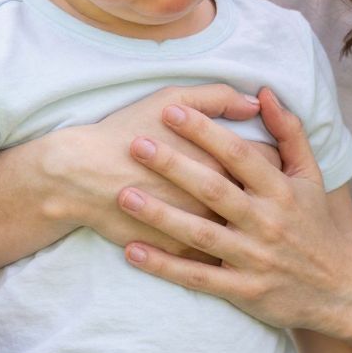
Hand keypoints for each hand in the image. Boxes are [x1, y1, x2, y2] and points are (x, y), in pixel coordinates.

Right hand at [51, 84, 278, 261]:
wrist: (81, 177)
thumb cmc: (127, 131)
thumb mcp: (171, 98)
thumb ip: (218, 97)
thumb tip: (253, 105)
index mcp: (223, 159)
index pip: (270, 158)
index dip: (270, 155)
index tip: (262, 155)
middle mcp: (220, 199)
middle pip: (263, 198)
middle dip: (265, 193)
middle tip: (257, 186)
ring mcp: (202, 229)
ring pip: (242, 230)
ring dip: (247, 223)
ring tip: (241, 212)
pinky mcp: (183, 253)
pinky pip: (214, 255)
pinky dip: (221, 247)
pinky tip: (220, 237)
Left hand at [116, 89, 351, 335]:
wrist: (339, 289)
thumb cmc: (316, 225)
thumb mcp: (310, 175)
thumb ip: (288, 132)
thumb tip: (263, 92)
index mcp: (281, 190)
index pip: (239, 154)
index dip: (205, 131)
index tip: (171, 111)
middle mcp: (267, 222)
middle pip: (214, 189)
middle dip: (173, 165)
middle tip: (135, 144)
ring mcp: (254, 258)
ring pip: (200, 234)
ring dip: (160, 215)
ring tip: (124, 194)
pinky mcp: (244, 291)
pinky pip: (198, 277)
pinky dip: (164, 265)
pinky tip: (132, 250)